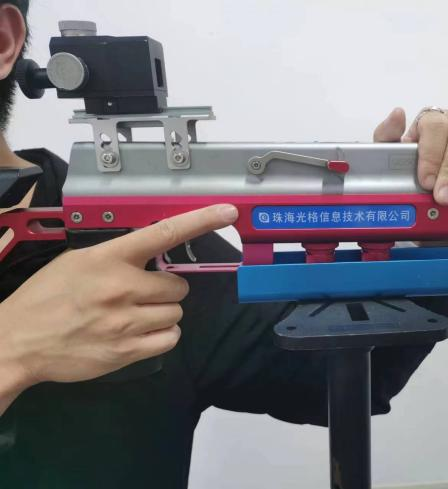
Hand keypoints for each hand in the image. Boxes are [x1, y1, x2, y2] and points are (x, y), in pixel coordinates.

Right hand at [0, 204, 237, 388]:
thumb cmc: (47, 297)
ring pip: (176, 313)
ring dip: (162, 313)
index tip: (227, 212)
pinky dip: (162, 335)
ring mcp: (126, 322)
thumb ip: (118, 256)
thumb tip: (154, 255)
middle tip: (143, 294)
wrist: (18, 341)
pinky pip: (170, 338)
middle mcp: (122, 288)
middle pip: (178, 286)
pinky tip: (141, 332)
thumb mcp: (78, 261)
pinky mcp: (127, 351)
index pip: (163, 233)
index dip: (200, 220)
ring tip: (135, 315)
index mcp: (109, 258)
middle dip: (166, 289)